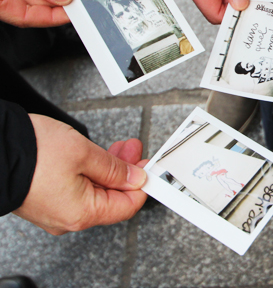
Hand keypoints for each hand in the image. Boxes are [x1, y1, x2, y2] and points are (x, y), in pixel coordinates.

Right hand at [14, 114, 147, 234]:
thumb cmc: (32, 153)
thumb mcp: (85, 153)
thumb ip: (114, 168)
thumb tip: (135, 178)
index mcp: (82, 213)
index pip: (127, 206)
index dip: (141, 184)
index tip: (148, 166)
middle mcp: (68, 218)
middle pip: (111, 198)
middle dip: (126, 171)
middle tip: (133, 150)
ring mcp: (55, 210)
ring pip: (94, 191)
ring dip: (109, 168)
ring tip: (119, 147)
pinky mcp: (45, 199)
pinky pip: (76, 189)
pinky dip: (90, 172)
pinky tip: (96, 156)